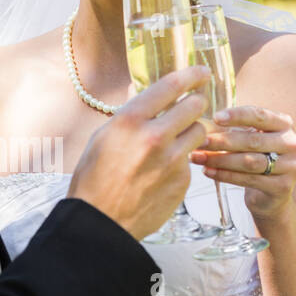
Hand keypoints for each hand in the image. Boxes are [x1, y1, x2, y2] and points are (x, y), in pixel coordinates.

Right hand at [68, 66, 210, 240]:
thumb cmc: (94, 181)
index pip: (170, 86)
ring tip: (175, 140)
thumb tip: (141, 94)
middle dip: (196, 103)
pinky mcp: (182, 181)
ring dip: (192, 131)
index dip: (191, 75)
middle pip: (195, 106)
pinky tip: (162, 172)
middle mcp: (154, 137)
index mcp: (130, 121)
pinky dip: (181, 162)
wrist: (101, 223)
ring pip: (200, 132)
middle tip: (192, 106)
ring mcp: (172, 161)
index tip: (201, 72)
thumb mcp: (102, 139)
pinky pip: (190, 161)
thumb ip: (128, 115)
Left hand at [190, 104, 295, 222]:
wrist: (269, 194)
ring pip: (250, 162)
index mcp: (284, 124)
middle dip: (222, 141)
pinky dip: (225, 175)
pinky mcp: (283, 187)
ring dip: (220, 159)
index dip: (237, 116)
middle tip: (199, 142)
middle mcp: (292, 143)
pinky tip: (208, 171)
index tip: (215, 117)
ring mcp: (291, 166)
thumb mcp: (249, 138)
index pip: (260, 115)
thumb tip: (200, 124)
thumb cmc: (255, 158)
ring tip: (198, 157)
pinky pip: (249, 180)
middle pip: (253, 140)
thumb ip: (232, 129)